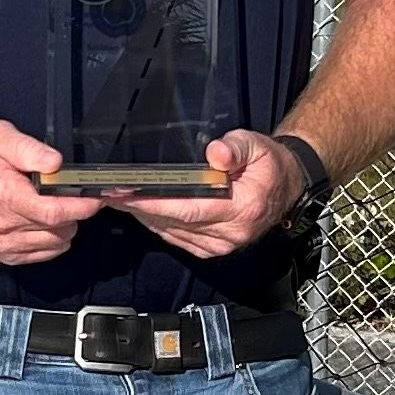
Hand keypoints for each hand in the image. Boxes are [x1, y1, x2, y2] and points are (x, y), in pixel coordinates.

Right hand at [0, 120, 101, 264]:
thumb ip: (28, 148)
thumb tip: (56, 163)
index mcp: (2, 195)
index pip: (52, 212)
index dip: (80, 206)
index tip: (95, 197)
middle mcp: (2, 226)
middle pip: (59, 230)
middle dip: (76, 212)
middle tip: (75, 193)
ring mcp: (2, 245)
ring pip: (55, 244)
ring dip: (65, 226)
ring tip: (56, 203)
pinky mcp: (4, 256)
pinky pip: (44, 253)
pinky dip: (53, 238)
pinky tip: (44, 219)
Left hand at [112, 131, 302, 258]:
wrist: (285, 189)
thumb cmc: (269, 166)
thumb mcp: (259, 146)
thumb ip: (237, 147)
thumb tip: (216, 152)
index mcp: (242, 209)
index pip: (190, 209)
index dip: (155, 202)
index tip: (127, 193)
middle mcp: (229, 234)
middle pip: (174, 223)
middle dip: (139, 208)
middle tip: (109, 192)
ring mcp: (219, 245)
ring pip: (171, 232)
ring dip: (143, 216)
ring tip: (117, 198)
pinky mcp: (210, 248)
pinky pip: (176, 238)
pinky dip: (156, 223)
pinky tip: (140, 209)